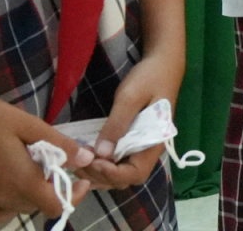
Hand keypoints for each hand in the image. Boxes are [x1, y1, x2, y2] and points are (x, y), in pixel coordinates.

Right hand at [0, 91, 93, 225]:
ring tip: (32, 173)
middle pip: (39, 207)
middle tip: (54, 167)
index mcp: (22, 181)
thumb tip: (87, 159)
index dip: (73, 196)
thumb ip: (60, 144)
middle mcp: (4, 199)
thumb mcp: (30, 125)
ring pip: (19, 211)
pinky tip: (10, 188)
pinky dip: (8, 208)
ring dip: (31, 197)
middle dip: (52, 190)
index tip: (80, 180)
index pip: (56, 206)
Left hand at [72, 51, 183, 189]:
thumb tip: (102, 153)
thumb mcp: (130, 97)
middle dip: (102, 176)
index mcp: (155, 142)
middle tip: (80, 162)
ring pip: (121, 173)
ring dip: (100, 173)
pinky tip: (88, 157)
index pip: (135, 173)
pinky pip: (119, 161)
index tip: (93, 160)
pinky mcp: (134, 141)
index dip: (112, 174)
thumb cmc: (150, 78)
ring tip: (79, 162)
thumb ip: (117, 125)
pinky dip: (103, 165)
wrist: (163, 63)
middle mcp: (149, 149)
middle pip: (126, 178)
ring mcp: (142, 146)